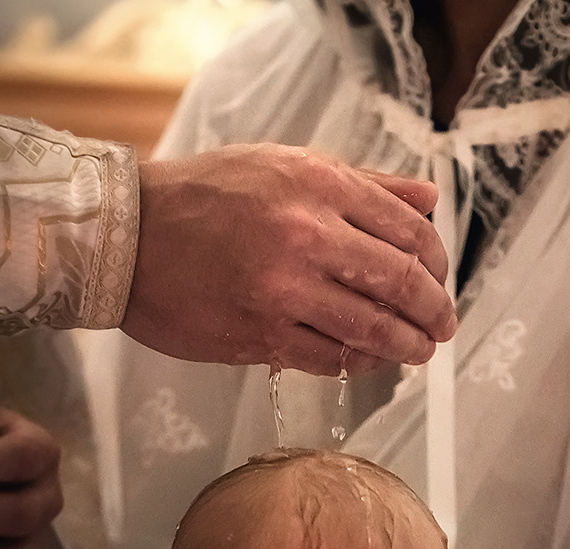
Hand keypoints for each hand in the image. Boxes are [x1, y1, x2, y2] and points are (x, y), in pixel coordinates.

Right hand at [127, 146, 456, 374]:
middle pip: (399, 282)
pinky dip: (358, 363)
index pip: (407, 229)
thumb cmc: (205, 195)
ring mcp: (283, 289)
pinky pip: (329, 358)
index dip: (437, 261)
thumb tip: (428, 199)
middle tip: (441, 324)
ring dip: (406, 345)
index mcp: (317, 184)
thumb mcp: (284, 165)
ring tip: (418, 350)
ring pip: (371, 328)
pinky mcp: (260, 334)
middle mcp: (306, 234)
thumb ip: (362, 184)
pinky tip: (367, 360)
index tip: (439, 278)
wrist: (128, 236)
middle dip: (432, 310)